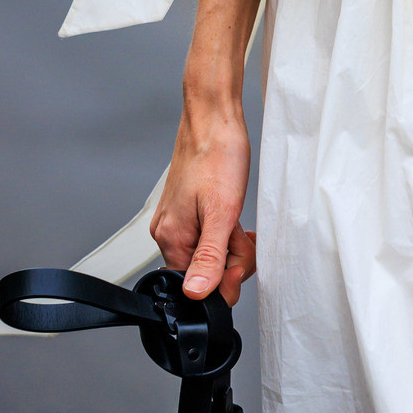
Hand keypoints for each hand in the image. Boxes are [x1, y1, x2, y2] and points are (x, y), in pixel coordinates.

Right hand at [150, 96, 256, 303]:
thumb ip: (209, 257)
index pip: (195, 287)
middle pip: (203, 271)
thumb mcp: (222, 211)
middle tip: (243, 234)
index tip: (240, 258)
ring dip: (231, 244)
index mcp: (171, 238)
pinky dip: (227, 232)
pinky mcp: (190, 209)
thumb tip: (195, 295)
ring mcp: (179, 220)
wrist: (215, 116)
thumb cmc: (218, 155)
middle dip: (231, 259)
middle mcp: (169, 232)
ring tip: (241, 223)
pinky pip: (209, 235)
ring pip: (209, 253)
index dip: (223, 280)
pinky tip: (238, 220)